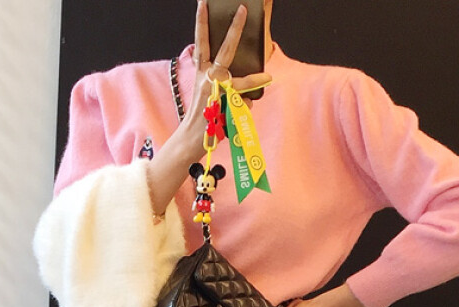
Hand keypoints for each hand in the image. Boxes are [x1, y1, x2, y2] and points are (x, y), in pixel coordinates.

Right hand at [180, 2, 271, 159]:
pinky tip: (240, 115)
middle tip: (243, 9)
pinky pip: (243, 104)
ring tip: (267, 77)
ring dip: (254, 80)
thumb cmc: (202, 117)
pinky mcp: (223, 108)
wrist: (190, 140)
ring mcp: (214, 92)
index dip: (202, 23)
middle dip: (234, 30)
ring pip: (238, 81)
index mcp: (201, 71)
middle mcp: (206, 78)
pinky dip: (245, 109)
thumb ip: (225, 84)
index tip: (203, 3)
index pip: (202, 42)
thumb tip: (249, 85)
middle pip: (222, 50)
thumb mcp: (208, 94)